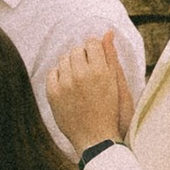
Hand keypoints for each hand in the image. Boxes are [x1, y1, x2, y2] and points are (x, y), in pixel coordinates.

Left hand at [47, 32, 135, 158]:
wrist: (96, 138)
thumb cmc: (111, 110)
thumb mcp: (116, 82)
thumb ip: (111, 56)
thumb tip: (107, 32)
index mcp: (100, 71)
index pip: (91, 43)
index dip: (94, 50)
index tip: (96, 60)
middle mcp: (81, 75)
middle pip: (76, 50)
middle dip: (83, 57)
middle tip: (88, 71)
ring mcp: (65, 85)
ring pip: (63, 60)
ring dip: (71, 65)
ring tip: (79, 80)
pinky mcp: (53, 94)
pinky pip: (53, 73)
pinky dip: (59, 76)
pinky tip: (69, 86)